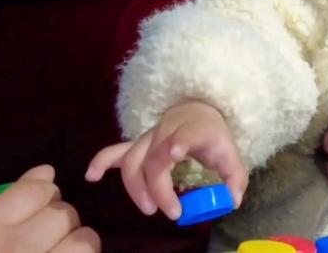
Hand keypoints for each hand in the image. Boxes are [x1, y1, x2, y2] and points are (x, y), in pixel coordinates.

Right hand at [0, 165, 99, 252]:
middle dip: (58, 220)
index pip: (36, 190)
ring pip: (85, 241)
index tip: (40, 202)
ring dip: (77, 244)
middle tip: (46, 233)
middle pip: (64, 214)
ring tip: (61, 252)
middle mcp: (17, 249)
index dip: (43, 191)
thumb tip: (40, 174)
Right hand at [85, 100, 247, 219]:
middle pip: (153, 158)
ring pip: (133, 159)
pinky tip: (91, 176)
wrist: (198, 113)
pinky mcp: (137, 144)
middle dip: (159, 188)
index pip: (184, 134)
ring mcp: (149, 136)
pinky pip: (116, 151)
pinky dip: (102, 162)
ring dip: (136, 187)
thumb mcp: (231, 155)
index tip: (175, 154)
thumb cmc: (214, 138)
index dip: (177, 143)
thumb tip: (230, 201)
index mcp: (195, 129)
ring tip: (148, 209)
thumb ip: (235, 179)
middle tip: (173, 213)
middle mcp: (168, 131)